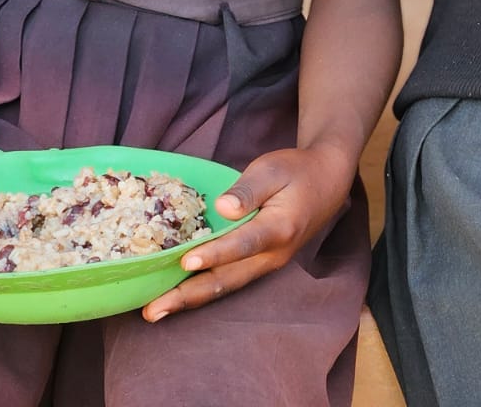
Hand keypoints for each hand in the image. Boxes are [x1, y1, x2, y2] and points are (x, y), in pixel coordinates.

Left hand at [142, 142, 354, 321]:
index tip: (186, 262)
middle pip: (227, 279)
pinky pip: (229, 281)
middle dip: (188, 295)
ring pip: (225, 286)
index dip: (214, 253)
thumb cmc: (297, 171)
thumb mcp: (273, 168)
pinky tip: (179, 294)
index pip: (242, 244)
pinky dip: (202, 291)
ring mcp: (267, 264)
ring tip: (157, 311)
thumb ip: (248, 189)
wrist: (328, 182)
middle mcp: (273, 255)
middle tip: (153, 310)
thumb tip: (222, 208)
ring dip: (190, 300)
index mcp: (279, 228)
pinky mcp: (260, 264)